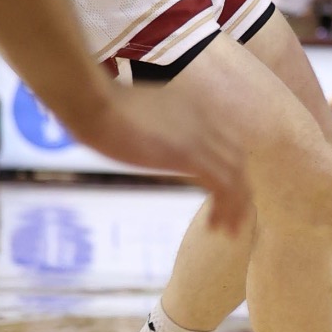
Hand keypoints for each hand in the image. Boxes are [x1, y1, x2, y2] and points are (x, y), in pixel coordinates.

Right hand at [67, 87, 249, 230]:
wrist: (93, 102)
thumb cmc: (98, 106)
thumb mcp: (138, 115)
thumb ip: (154, 126)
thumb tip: (146, 138)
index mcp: (195, 108)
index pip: (225, 141)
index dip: (228, 168)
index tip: (221, 193)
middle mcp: (206, 119)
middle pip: (236, 157)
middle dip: (238, 188)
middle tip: (231, 216)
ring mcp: (201, 135)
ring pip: (235, 174)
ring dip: (235, 204)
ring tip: (228, 229)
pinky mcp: (191, 154)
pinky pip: (223, 184)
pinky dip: (226, 207)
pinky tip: (216, 225)